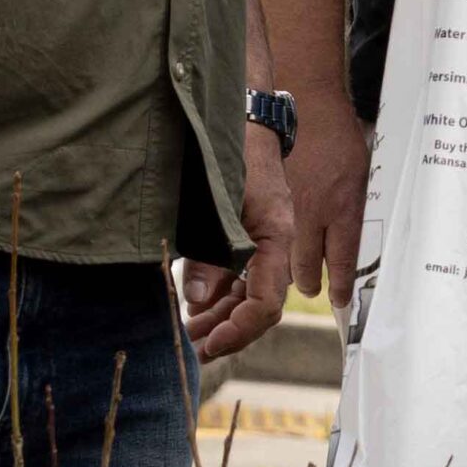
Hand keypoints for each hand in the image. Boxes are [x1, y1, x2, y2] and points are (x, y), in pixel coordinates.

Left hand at [179, 123, 296, 366]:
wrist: (242, 114)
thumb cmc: (234, 150)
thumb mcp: (217, 203)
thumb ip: (209, 254)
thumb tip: (198, 299)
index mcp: (277, 238)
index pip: (267, 303)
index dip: (239, 329)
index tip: (210, 343)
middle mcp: (276, 245)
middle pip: (258, 306)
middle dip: (227, 332)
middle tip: (193, 351)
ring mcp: (264, 240)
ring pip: (247, 293)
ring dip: (219, 317)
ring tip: (189, 334)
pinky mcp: (250, 233)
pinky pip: (240, 275)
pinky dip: (218, 294)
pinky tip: (194, 306)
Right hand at [286, 103, 371, 308]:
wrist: (307, 104)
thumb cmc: (340, 134)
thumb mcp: (363, 173)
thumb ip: (358, 207)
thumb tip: (358, 236)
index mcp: (344, 207)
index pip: (343, 261)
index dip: (342, 287)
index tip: (341, 302)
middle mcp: (315, 213)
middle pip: (307, 267)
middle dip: (310, 283)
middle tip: (313, 288)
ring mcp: (288, 207)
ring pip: (286, 253)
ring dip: (292, 267)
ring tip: (299, 273)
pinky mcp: (270, 198)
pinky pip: (273, 232)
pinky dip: (277, 243)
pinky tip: (280, 245)